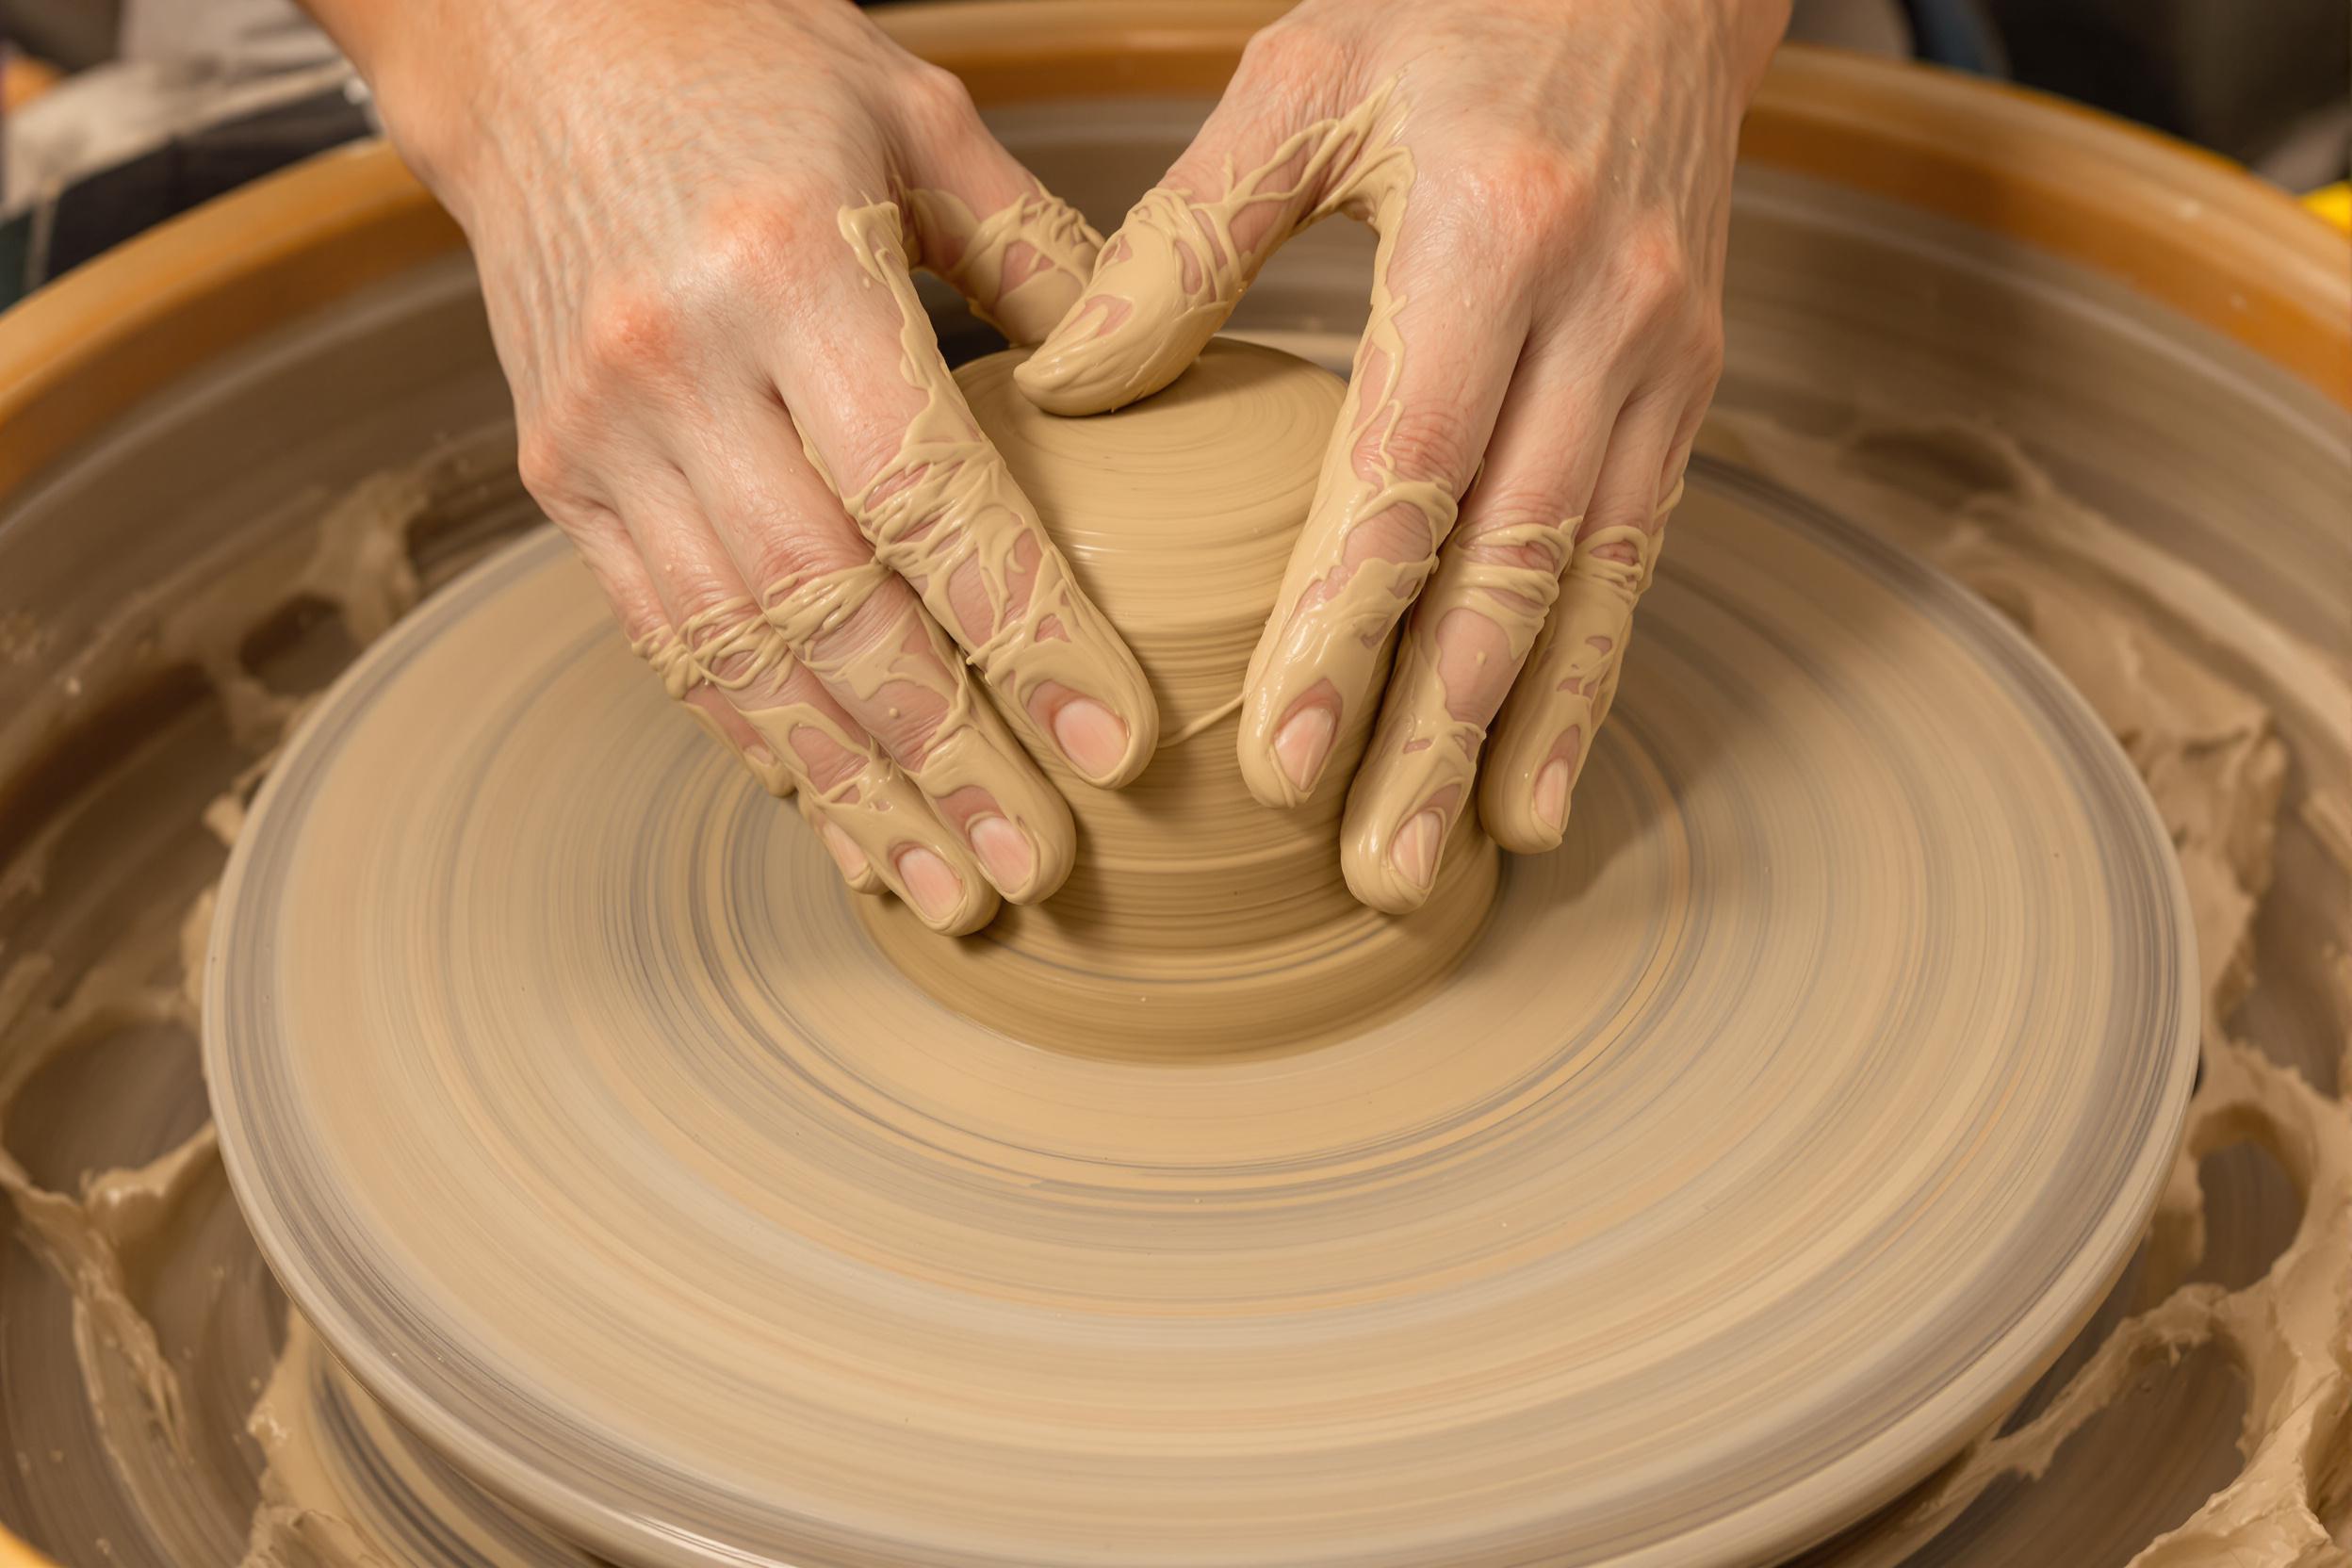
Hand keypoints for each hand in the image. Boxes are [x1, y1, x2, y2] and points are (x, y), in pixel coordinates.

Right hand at [329, 0, 1160, 934]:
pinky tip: (837, 809)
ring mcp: (601, 435)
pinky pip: (666, 639)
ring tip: (947, 888)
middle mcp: (678, 367)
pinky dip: (756, 735)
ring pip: (740, 654)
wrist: (528, 43)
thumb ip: (1046, 259)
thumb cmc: (749, 64)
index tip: (1116, 746)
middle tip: (1039, 870)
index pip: (929, 497)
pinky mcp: (557, 477)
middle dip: (946, 758)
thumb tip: (1167, 380)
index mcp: (789, 267)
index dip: (1026, 636)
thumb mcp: (918, 117)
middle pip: (833, 609)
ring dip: (852, 787)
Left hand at [1020, 0, 1784, 910]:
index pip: (1409, 472)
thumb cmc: (1454, 10)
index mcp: (1489, 236)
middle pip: (1509, 564)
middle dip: (1436, 728)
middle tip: (1367, 869)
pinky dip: (1591, 683)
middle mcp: (1599, 315)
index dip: (1348, 627)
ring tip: (1457, 864)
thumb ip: (1185, 238)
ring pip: (1589, 586)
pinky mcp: (1690, 388)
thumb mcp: (1303, 81)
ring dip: (1522, 737)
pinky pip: (1639, 561)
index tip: (1281, 758)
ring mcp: (1661, 360)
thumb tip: (1065, 388)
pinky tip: (1544, 786)